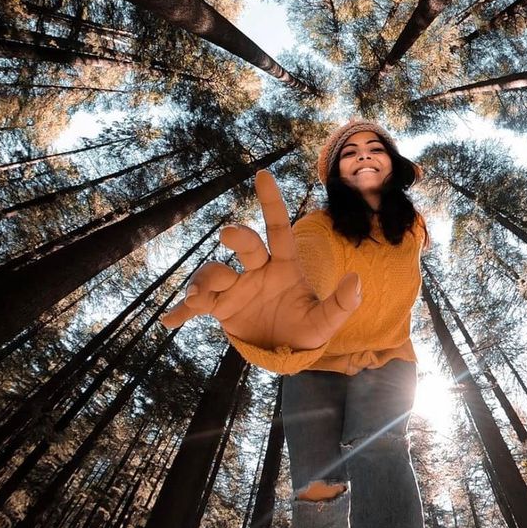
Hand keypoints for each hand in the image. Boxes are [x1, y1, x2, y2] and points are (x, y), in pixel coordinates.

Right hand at [160, 170, 361, 350]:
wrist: (282, 352)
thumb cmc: (305, 331)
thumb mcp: (325, 323)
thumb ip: (342, 304)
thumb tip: (357, 280)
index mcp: (283, 266)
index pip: (278, 228)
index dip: (271, 202)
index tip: (262, 175)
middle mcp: (256, 270)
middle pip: (246, 246)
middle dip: (238, 237)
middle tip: (230, 234)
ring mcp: (235, 288)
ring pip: (214, 273)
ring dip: (205, 281)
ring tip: (198, 298)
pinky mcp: (218, 308)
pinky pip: (196, 306)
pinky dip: (181, 312)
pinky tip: (169, 320)